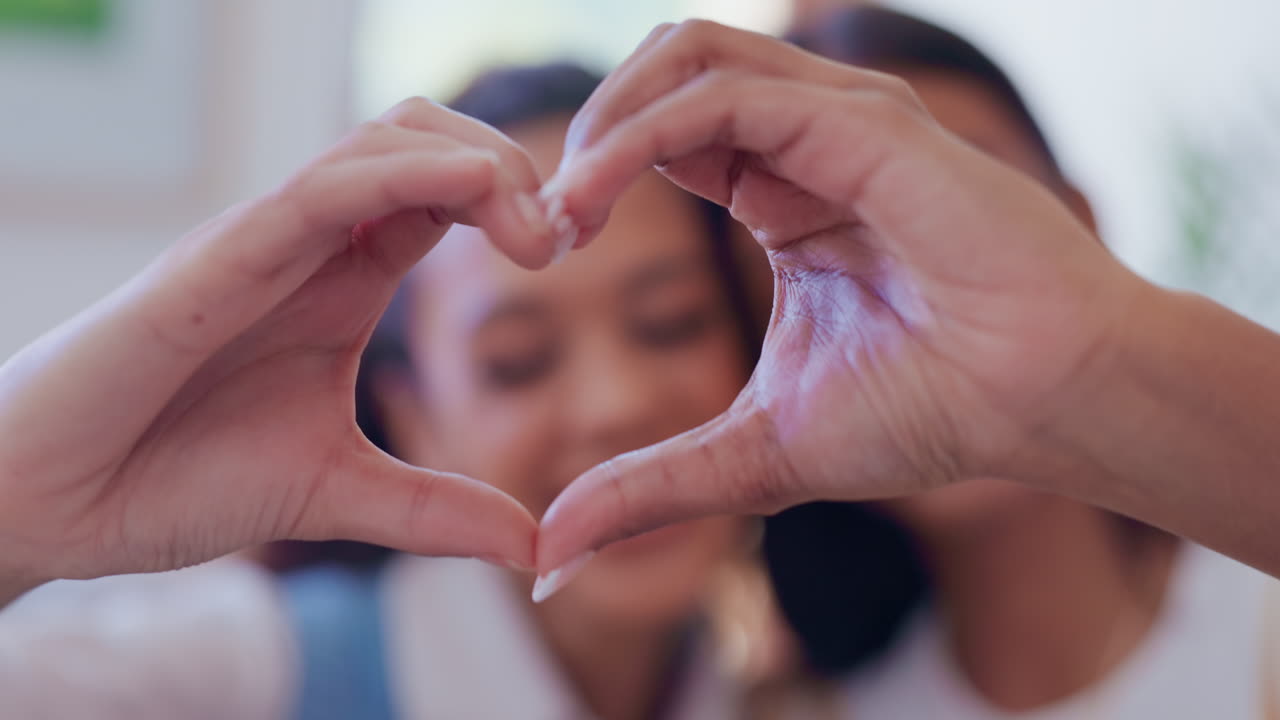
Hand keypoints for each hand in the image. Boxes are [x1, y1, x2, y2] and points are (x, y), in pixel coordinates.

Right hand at [0, 98, 556, 600]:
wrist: (57, 507)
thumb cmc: (176, 479)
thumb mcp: (337, 496)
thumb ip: (436, 511)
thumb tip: (537, 547)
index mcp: (345, 280)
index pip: (448, 196)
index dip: (519, 204)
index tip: (572, 251)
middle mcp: (313, 245)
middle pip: (429, 142)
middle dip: (514, 169)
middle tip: (564, 236)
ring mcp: (265, 242)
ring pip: (385, 141)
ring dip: (479, 163)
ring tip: (539, 226)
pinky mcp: (219, 258)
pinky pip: (322, 188)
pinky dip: (406, 175)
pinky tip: (478, 188)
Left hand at [534, 21, 1145, 584]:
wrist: (1047, 403)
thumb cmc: (932, 412)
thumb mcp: (756, 451)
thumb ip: (651, 485)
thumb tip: (552, 554)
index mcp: (785, 191)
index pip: (663, 132)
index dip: (593, 175)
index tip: (549, 248)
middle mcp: (809, 138)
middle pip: (664, 68)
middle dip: (587, 132)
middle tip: (548, 221)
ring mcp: (839, 120)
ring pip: (687, 55)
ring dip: (604, 121)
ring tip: (566, 207)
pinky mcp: (865, 124)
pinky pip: (723, 98)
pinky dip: (643, 135)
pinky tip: (596, 199)